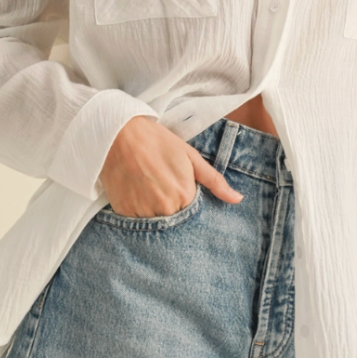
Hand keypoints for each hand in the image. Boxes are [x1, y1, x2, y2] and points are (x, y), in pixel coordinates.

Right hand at [99, 116, 243, 217]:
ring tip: (149, 188)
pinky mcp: (123, 212)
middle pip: (175, 221)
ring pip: (155, 223)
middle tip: (163, 187)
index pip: (194, 215)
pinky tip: (136, 192)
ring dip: (155, 212)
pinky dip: (138, 211)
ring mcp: (142, 213)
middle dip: (173, 209)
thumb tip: (238, 199)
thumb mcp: (190, 156)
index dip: (188, 202)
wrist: (118, 134)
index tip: (181, 190)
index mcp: (184, 196)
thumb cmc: (157, 141)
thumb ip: (215, 181)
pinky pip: (135, 222)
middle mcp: (164, 209)